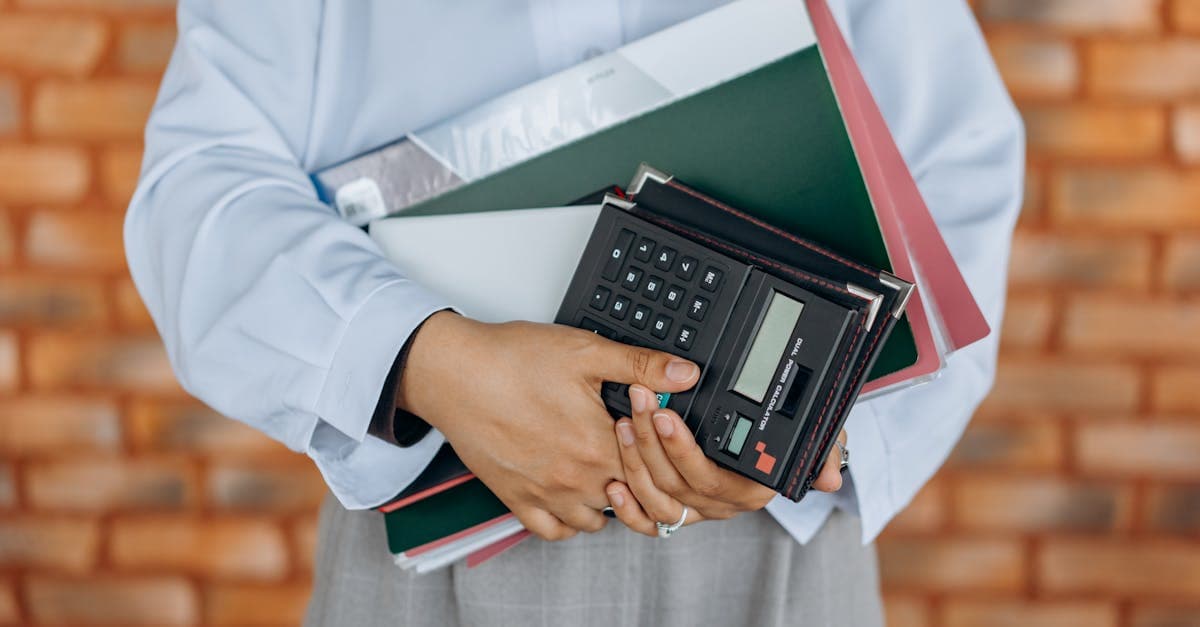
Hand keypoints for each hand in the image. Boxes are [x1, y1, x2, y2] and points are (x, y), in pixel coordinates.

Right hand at [397, 312, 700, 541]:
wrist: (453, 373)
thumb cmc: (512, 359)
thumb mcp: (586, 351)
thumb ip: (641, 365)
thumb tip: (686, 373)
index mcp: (599, 444)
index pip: (653, 469)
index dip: (659, 451)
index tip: (655, 434)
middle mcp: (576, 479)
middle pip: (629, 497)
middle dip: (636, 476)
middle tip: (631, 450)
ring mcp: (546, 494)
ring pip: (597, 520)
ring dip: (607, 500)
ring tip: (604, 469)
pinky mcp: (516, 500)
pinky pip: (554, 532)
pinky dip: (569, 521)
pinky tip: (572, 495)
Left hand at [604, 383, 847, 536]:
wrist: (775, 441)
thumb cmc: (788, 436)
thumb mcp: (814, 436)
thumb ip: (825, 451)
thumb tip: (830, 477)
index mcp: (751, 489)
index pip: (711, 477)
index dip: (683, 450)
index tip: (666, 416)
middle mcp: (722, 504)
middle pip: (677, 482)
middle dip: (651, 441)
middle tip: (638, 401)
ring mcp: (697, 509)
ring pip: (659, 498)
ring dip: (635, 462)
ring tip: (623, 423)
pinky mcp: (676, 510)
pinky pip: (649, 522)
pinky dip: (628, 508)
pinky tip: (613, 483)